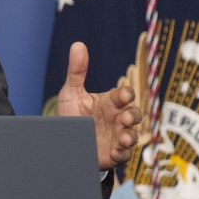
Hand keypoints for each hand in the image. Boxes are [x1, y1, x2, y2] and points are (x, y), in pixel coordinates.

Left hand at [57, 42, 140, 169]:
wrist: (65, 139)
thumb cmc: (72, 115)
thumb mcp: (71, 93)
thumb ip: (76, 71)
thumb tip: (78, 44)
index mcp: (109, 102)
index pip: (123, 95)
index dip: (126, 95)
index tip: (124, 95)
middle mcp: (117, 118)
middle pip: (134, 114)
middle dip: (133, 115)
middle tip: (125, 116)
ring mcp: (117, 136)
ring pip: (132, 135)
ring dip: (130, 136)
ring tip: (123, 137)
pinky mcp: (114, 153)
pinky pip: (124, 154)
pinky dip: (122, 152)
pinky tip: (116, 151)